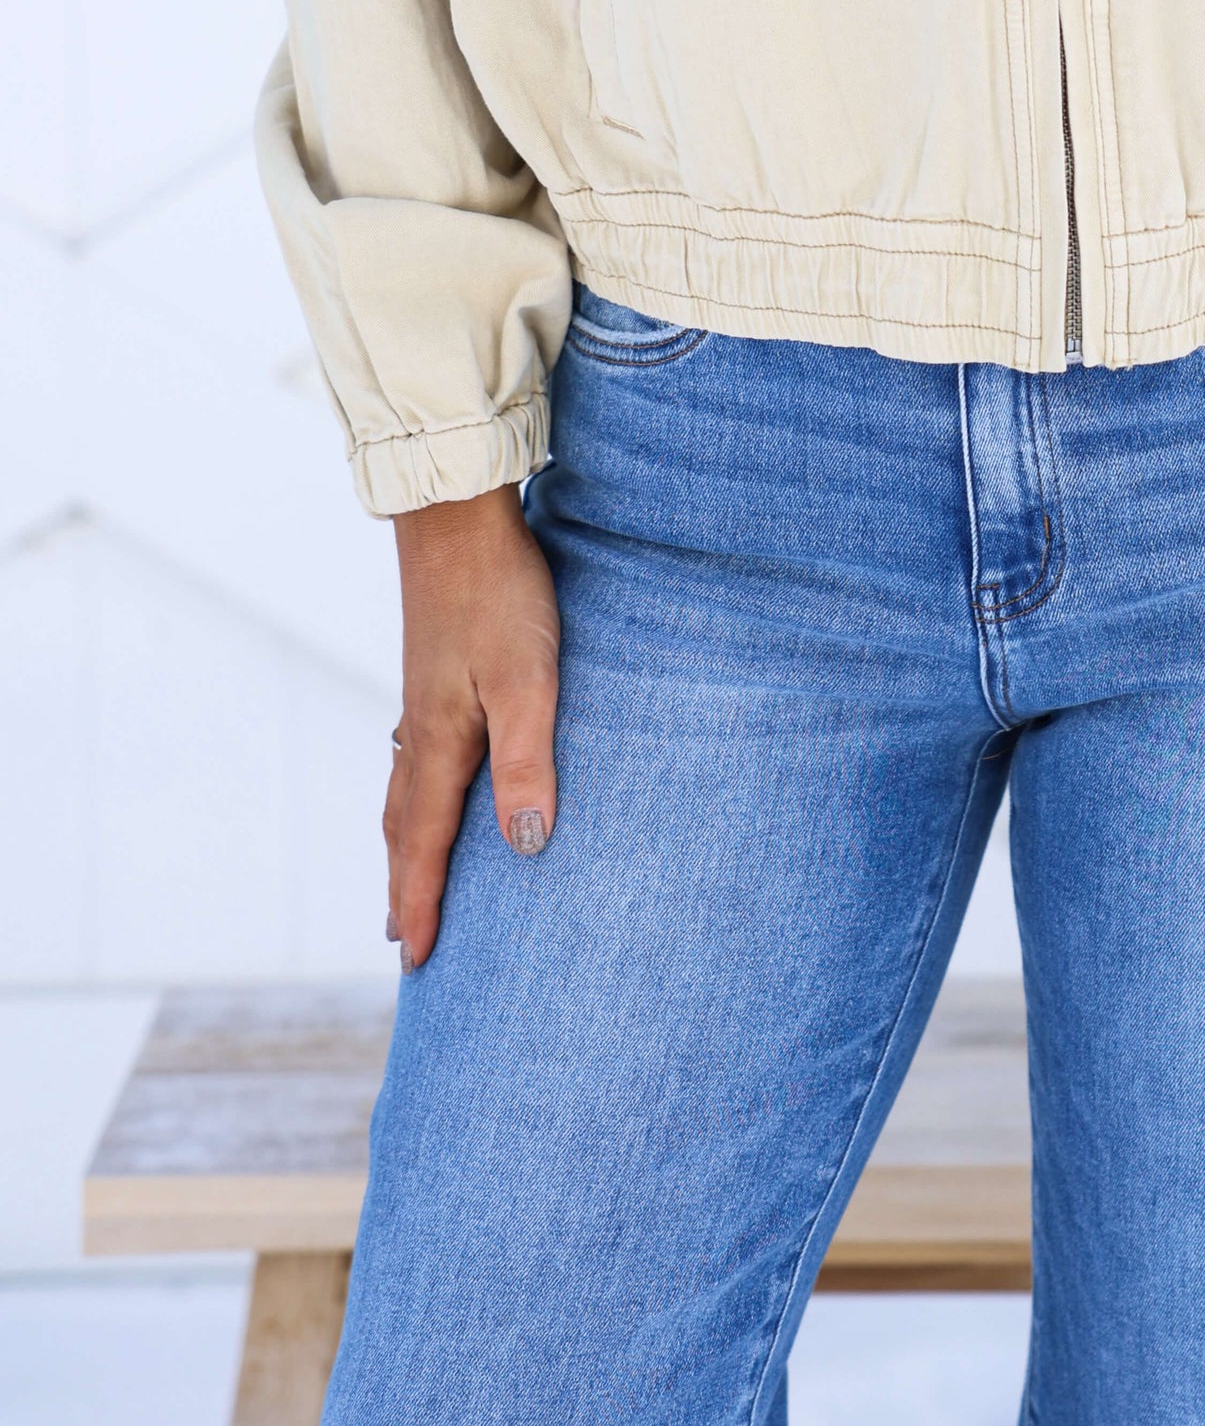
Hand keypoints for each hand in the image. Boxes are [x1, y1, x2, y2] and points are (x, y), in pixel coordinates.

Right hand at [385, 485, 560, 970]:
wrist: (458, 517)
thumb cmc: (500, 596)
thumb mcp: (528, 683)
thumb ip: (526, 764)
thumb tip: (525, 849)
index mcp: (439, 742)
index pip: (426, 844)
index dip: (424, 902)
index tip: (416, 960)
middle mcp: (420, 728)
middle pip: (404, 825)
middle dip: (405, 884)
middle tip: (401, 938)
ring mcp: (422, 698)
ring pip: (406, 789)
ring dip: (405, 839)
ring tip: (407, 873)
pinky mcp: (434, 670)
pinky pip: (415, 753)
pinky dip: (415, 791)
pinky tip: (428, 775)